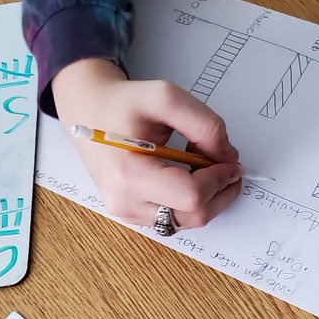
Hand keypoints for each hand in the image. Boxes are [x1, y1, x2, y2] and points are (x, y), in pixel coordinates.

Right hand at [52, 58, 241, 228]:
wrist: (88, 111)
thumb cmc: (123, 103)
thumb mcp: (166, 96)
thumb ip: (204, 124)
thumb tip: (228, 157)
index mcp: (128, 175)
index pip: (190, 196)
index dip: (219, 180)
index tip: (230, 161)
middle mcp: (124, 202)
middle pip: (192, 216)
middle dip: (219, 193)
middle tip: (227, 166)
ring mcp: (126, 213)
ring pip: (185, 222)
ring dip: (206, 198)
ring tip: (204, 167)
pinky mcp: (130, 215)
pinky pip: (173, 219)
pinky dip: (190, 202)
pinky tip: (188, 177)